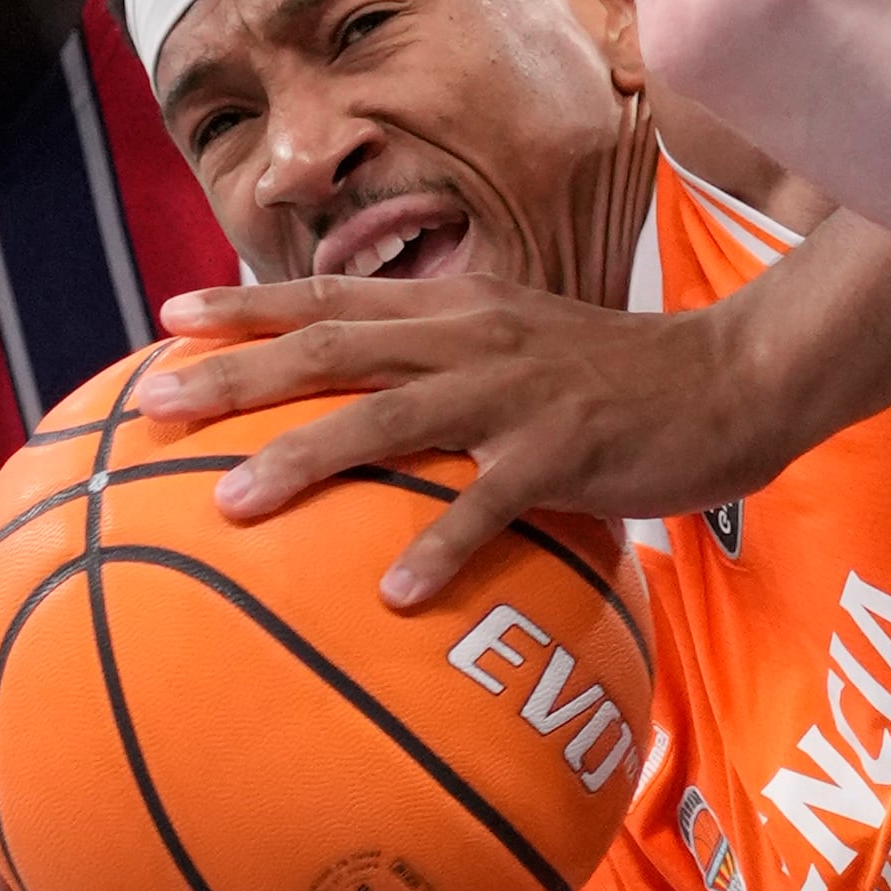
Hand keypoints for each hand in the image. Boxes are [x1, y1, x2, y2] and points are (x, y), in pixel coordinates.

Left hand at [134, 275, 799, 606]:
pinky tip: (394, 593)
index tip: (165, 322)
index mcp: (457, 310)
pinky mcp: (564, 449)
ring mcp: (516, 390)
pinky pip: (488, 502)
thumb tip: (365, 413)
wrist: (736, 378)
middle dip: (236, 374)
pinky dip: (439, 545)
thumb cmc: (619, 383)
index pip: (333, 296)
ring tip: (231, 504)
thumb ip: (446, 372)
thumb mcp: (521, 352)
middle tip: (154, 407)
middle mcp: (472, 336)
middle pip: (333, 346)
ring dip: (305, 457)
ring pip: (390, 417)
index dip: (246, 304)